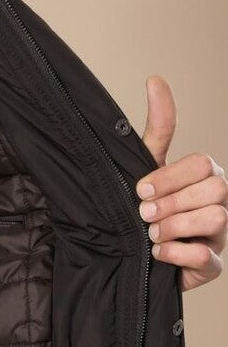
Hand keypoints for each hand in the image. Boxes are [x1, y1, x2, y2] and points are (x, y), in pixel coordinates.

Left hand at [135, 75, 227, 290]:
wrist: (127, 255)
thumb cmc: (144, 206)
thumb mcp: (146, 166)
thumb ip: (159, 128)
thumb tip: (156, 79)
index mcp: (205, 177)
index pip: (204, 164)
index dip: (171, 176)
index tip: (140, 189)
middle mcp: (218, 203)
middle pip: (216, 188)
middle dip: (174, 201)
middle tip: (143, 213)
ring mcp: (218, 236)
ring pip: (217, 218)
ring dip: (176, 225)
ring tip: (151, 234)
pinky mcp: (211, 267)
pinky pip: (209, 258)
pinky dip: (179, 254)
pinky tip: (157, 253)